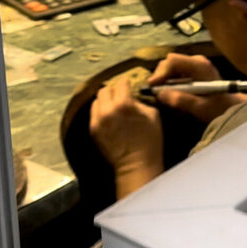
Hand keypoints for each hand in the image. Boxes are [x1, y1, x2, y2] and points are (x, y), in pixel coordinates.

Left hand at [90, 79, 163, 197]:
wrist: (136, 164)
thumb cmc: (150, 140)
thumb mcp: (153, 115)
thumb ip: (140, 101)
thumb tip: (133, 97)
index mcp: (124, 104)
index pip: (121, 83)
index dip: (127, 83)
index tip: (129, 85)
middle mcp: (107, 110)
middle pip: (104, 90)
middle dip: (113, 91)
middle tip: (120, 96)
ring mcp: (97, 120)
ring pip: (96, 101)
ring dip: (105, 101)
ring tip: (113, 107)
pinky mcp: (93, 130)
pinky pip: (94, 114)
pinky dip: (101, 113)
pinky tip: (109, 118)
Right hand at [149, 53, 246, 123]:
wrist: (233, 108)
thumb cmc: (220, 108)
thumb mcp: (199, 107)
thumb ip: (180, 100)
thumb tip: (159, 94)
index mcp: (199, 66)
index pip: (172, 61)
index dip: (160, 73)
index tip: (152, 86)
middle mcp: (196, 61)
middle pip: (170, 63)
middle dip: (161, 77)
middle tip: (157, 94)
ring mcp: (195, 65)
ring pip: (171, 68)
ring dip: (165, 82)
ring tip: (166, 97)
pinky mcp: (193, 72)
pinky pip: (176, 74)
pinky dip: (171, 84)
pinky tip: (174, 96)